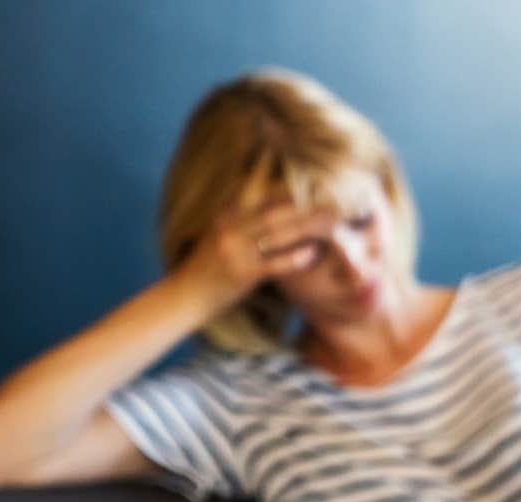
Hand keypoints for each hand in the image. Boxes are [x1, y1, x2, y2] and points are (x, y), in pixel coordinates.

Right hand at [176, 200, 336, 309]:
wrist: (187, 296)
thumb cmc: (210, 267)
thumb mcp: (222, 235)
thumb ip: (243, 219)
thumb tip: (272, 204)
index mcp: (226, 214)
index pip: (262, 193)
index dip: (291, 188)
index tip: (317, 185)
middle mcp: (230, 227)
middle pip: (274, 209)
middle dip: (305, 204)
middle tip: (333, 202)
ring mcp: (235, 250)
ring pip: (276, 232)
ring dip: (306, 226)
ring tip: (331, 222)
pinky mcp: (242, 274)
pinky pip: (274, 262)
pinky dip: (296, 257)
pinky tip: (314, 253)